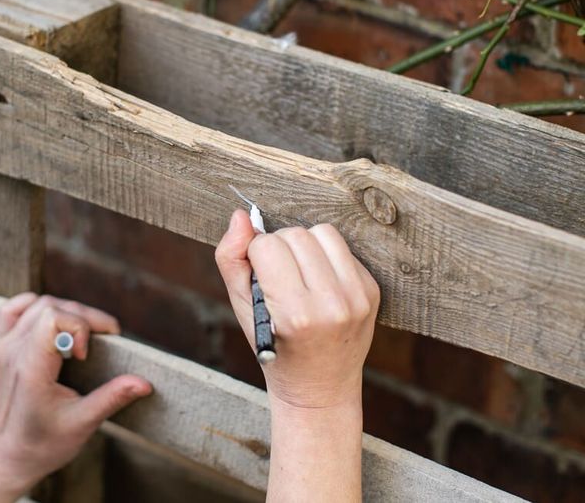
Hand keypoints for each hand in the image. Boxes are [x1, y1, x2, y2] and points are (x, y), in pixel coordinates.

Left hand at [0, 294, 152, 495]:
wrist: (13, 456)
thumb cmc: (46, 443)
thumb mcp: (83, 423)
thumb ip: (112, 398)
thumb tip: (144, 382)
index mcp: (31, 368)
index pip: (53, 318)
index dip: (79, 327)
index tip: (88, 355)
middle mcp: (14, 351)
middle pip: (52, 307)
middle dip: (85, 317)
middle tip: (106, 338)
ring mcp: (6, 346)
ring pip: (39, 303)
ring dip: (68, 311)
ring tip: (87, 334)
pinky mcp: (4, 346)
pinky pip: (13, 310)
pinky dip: (34, 306)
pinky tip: (53, 319)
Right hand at [215, 210, 379, 412]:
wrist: (319, 386)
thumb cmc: (273, 346)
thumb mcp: (241, 308)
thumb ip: (231, 259)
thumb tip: (241, 216)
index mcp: (295, 314)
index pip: (267, 246)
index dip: (255, 255)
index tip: (258, 276)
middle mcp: (331, 305)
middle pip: (295, 234)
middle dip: (279, 247)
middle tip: (277, 275)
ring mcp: (357, 298)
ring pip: (322, 232)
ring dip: (305, 244)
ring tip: (298, 272)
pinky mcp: (371, 290)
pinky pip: (343, 247)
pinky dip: (326, 256)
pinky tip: (319, 280)